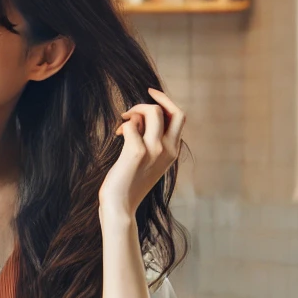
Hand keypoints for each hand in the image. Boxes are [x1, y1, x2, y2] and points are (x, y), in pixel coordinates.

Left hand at [100, 89, 184, 221]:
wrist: (120, 205)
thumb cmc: (130, 182)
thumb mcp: (148, 160)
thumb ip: (151, 140)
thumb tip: (141, 117)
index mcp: (173, 150)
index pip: (180, 116)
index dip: (166, 101)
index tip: (150, 92)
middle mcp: (168, 149)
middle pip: (174, 111)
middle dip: (153, 101)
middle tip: (132, 110)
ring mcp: (154, 151)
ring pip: (152, 112)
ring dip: (135, 110)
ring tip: (123, 122)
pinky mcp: (136, 153)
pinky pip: (132, 124)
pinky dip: (124, 124)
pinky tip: (117, 134)